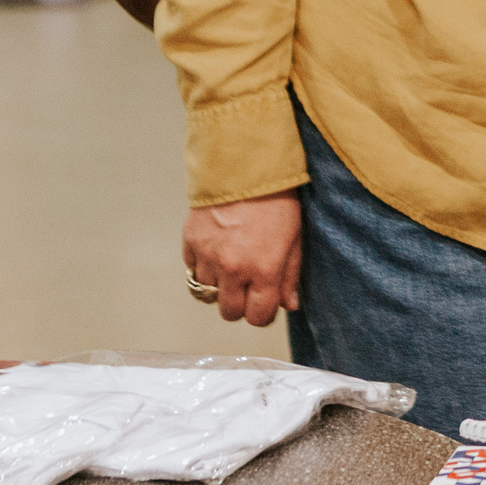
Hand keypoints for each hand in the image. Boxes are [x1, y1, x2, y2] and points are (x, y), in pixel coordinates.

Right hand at [183, 192, 301, 326]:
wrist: (246, 167)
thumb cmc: (277, 200)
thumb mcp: (293, 237)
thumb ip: (289, 275)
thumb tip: (289, 305)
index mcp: (264, 270)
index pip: (257, 317)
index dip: (262, 313)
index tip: (264, 301)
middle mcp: (234, 269)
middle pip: (229, 312)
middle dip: (239, 303)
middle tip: (246, 285)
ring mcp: (209, 256)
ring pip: (207, 293)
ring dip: (219, 284)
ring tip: (230, 263)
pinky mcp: (191, 242)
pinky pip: (192, 269)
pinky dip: (202, 266)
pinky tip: (216, 249)